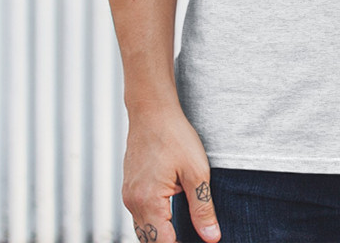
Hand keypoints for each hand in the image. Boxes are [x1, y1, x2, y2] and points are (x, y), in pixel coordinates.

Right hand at [122, 101, 221, 242]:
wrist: (152, 110)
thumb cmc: (174, 135)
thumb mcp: (196, 171)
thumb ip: (202, 207)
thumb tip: (211, 237)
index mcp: (148, 201)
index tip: (197, 241)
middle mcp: (133, 202)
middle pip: (149, 240)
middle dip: (169, 242)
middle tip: (192, 236)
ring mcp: (128, 194)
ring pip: (142, 229)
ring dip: (160, 233)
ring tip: (183, 230)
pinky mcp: (129, 186)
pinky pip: (139, 214)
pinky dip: (153, 220)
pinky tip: (170, 212)